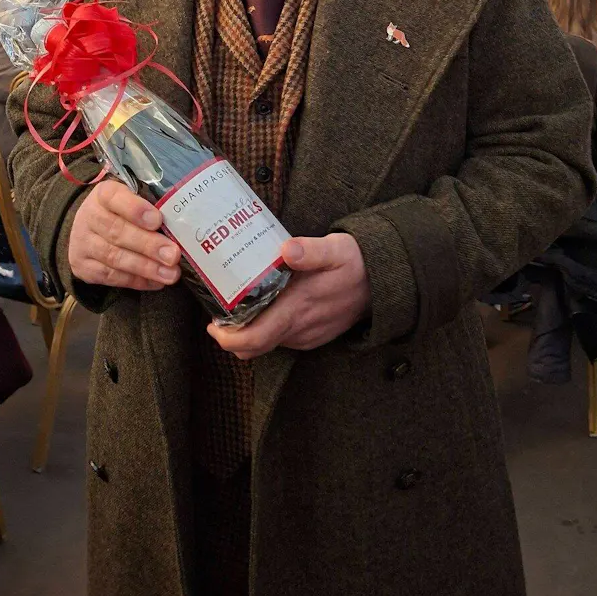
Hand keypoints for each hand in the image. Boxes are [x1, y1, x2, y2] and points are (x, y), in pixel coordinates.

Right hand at [67, 180, 180, 290]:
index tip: (158, 220)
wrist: (88, 229)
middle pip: (117, 231)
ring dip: (146, 268)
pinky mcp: (84, 267)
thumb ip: (151, 205)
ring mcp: (83, 243)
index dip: (136, 209)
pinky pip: (111, 277)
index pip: (114, 197)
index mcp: (103, 194)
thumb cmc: (121, 212)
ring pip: (114, 257)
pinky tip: (156, 282)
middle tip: (173, 254)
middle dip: (148, 245)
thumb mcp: (131, 198)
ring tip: (170, 274)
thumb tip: (181, 221)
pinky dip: (136, 281)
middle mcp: (89, 217)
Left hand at [207, 233, 369, 359]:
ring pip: (266, 344)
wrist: (383, 283)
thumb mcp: (336, 248)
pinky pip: (280, 339)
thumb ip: (311, 250)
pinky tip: (263, 307)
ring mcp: (305, 336)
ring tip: (237, 305)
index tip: (213, 323)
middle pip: (253, 347)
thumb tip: (287, 249)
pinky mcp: (311, 336)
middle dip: (230, 336)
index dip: (227, 337)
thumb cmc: (355, 262)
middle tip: (217, 315)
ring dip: (248, 332)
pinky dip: (266, 329)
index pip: (255, 339)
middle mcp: (299, 329)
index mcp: (298, 309)